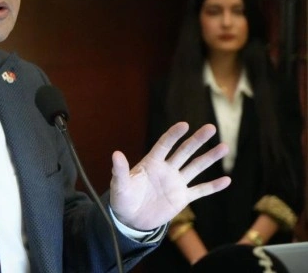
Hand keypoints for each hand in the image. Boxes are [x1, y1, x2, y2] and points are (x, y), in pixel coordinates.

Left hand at [109, 122, 230, 230]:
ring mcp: (176, 183)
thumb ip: (120, 170)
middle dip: (197, 140)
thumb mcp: (120, 185)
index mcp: (151, 163)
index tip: (185, 125)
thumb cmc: (123, 199)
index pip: (164, 145)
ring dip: (209, 158)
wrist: (131, 219)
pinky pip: (200, 190)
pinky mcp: (182, 198)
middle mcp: (166, 169)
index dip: (173, 135)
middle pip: (184, 151)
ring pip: (196, 167)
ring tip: (225, 147)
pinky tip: (227, 180)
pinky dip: (213, 186)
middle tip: (211, 128)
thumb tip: (115, 154)